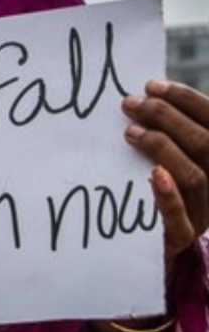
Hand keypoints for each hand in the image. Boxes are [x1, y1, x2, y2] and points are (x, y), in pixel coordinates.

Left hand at [122, 79, 208, 272]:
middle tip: (130, 104)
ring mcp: (206, 212)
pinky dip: (168, 195)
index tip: (151, 85)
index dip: (185, 100)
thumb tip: (147, 95)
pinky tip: (154, 174)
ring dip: (162, 148)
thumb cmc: (164, 190)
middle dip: (167, 118)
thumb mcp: (174, 157)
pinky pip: (181, 219)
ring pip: (195, 177)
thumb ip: (172, 133)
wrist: (162, 246)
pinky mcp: (184, 237)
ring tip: (129, 132)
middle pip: (206, 144)